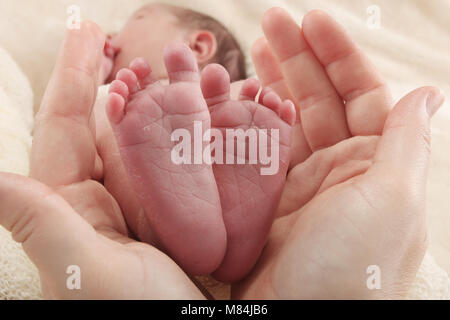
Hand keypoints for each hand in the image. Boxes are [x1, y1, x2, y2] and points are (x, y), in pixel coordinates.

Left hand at [0, 22, 203, 298]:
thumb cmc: (138, 318)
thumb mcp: (86, 273)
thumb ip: (41, 222)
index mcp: (74, 207)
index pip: (67, 127)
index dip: (74, 76)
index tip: (87, 31)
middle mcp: (107, 201)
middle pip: (111, 125)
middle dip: (126, 82)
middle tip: (147, 49)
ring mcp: (146, 207)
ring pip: (152, 142)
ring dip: (169, 104)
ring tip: (192, 73)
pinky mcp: (180, 216)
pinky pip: (184, 166)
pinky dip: (197, 137)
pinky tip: (215, 115)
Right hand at [233, 8, 444, 298]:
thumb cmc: (353, 269)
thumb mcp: (391, 199)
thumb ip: (408, 141)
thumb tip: (428, 91)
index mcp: (377, 163)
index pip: (360, 92)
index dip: (337, 54)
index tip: (312, 19)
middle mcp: (341, 168)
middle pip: (320, 98)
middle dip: (297, 56)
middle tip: (270, 21)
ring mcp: (303, 183)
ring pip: (288, 119)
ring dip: (273, 81)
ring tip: (252, 48)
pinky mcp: (269, 199)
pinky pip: (261, 150)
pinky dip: (250, 122)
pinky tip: (239, 99)